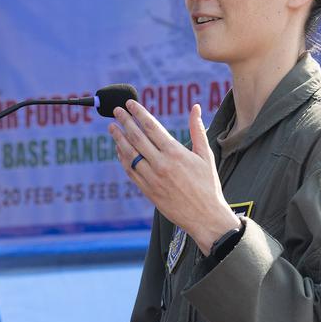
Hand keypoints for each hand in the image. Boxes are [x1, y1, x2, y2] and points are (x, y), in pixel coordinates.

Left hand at [109, 100, 240, 254]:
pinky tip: (119, 149)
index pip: (151, 126)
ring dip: (119, 138)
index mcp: (176, 152)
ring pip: (129, 154)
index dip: (138, 113)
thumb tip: (195, 107)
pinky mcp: (147, 190)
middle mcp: (161, 164)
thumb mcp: (205, 155)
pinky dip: (123, 158)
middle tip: (116, 111)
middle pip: (137, 137)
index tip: (130, 104)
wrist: (205, 217)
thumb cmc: (208, 185)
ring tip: (112, 127)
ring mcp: (152, 178)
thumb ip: (197, 130)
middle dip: (125, 121)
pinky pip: (130, 171)